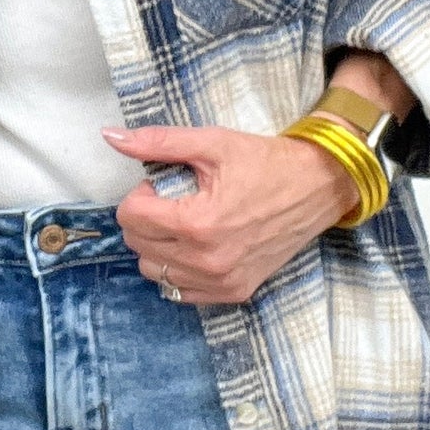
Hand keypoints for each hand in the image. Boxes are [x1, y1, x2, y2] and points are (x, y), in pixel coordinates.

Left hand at [103, 123, 360, 305]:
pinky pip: (181, 291)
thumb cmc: (266, 162)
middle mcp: (206, 261)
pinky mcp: (234, 292)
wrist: (318, 187)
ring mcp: (221, 282)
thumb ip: (157, 142)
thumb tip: (111, 136)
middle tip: (175, 200)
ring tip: (185, 223)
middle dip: (146, 218)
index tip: (162, 184)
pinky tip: (197, 246)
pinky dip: (179, 269)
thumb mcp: (211, 143)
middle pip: (137, 245)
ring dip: (158, 246)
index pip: (130, 217)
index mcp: (197, 224)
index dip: (140, 194)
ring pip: (154, 271)